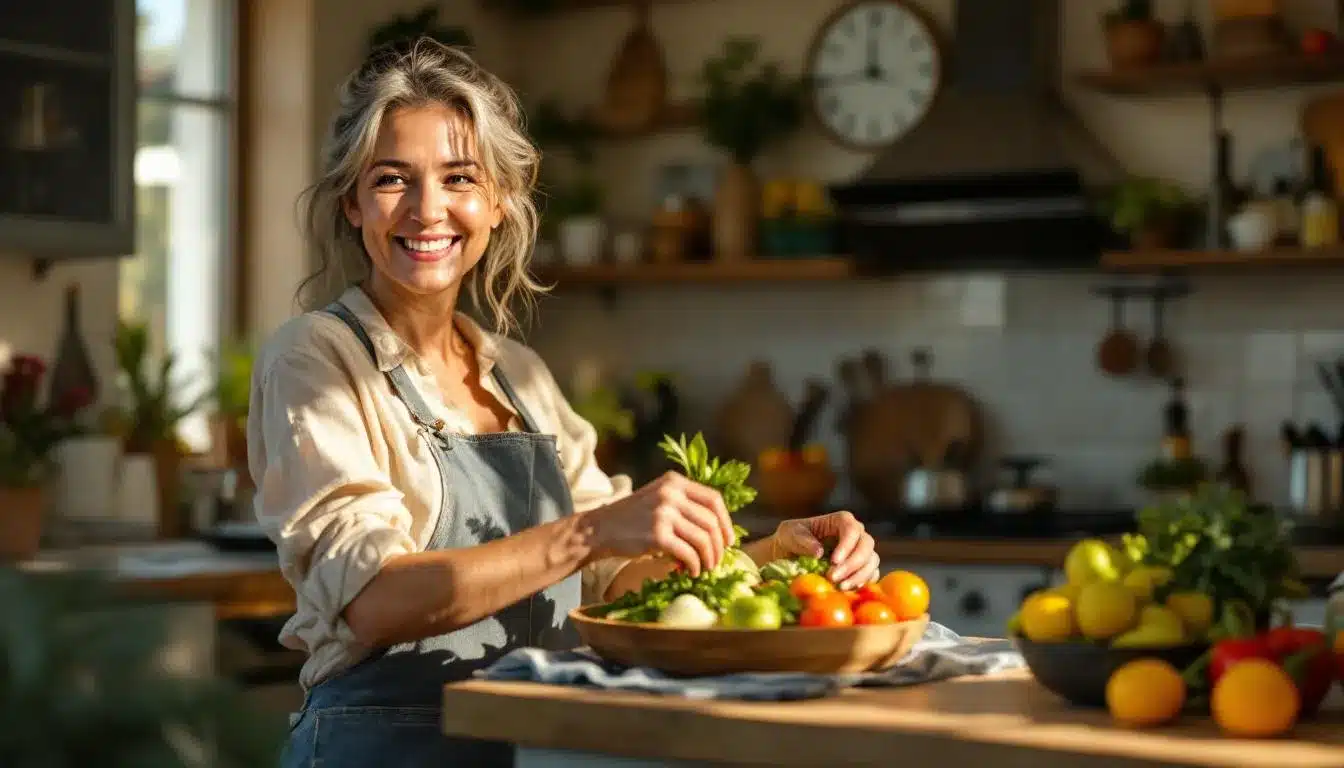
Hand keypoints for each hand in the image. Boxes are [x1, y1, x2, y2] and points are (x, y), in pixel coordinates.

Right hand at [586, 472, 733, 576]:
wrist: (600, 529)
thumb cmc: (632, 519)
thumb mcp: (658, 499)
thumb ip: (684, 506)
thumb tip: (718, 532)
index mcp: (675, 481)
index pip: (714, 499)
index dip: (726, 522)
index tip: (728, 541)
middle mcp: (671, 493)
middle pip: (711, 522)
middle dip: (719, 546)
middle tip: (717, 561)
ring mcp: (663, 513)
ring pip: (703, 539)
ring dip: (709, 559)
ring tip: (704, 569)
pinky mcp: (656, 535)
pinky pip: (688, 553)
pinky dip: (694, 566)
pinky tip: (691, 573)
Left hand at [770, 511, 877, 589]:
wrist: (790, 556)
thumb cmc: (790, 539)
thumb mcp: (789, 534)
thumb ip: (802, 541)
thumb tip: (819, 552)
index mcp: (841, 521)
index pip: (851, 529)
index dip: (846, 545)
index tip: (834, 561)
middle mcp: (856, 534)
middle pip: (866, 545)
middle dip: (852, 564)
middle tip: (833, 578)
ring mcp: (860, 551)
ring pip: (871, 561)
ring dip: (859, 576)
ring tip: (840, 587)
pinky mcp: (862, 568)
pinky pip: (872, 575)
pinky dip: (863, 583)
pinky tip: (848, 590)